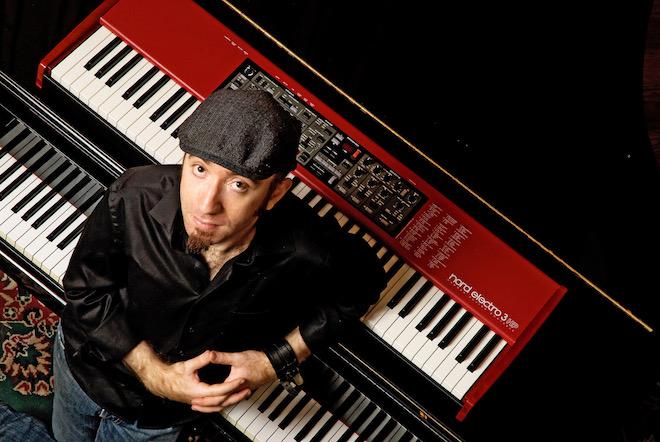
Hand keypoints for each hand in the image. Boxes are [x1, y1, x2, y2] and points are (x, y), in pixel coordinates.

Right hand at [124, 342, 251, 412]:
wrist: (160, 381)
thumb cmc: (172, 374)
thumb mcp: (188, 365)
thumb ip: (202, 359)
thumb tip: (211, 353)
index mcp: (198, 391)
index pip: (219, 390)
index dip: (231, 385)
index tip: (241, 380)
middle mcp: (198, 399)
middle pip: (221, 401)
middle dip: (235, 395)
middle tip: (247, 389)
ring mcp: (197, 401)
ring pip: (217, 406)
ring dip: (230, 401)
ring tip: (242, 395)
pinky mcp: (196, 401)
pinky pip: (212, 406)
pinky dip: (221, 404)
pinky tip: (227, 400)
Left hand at [190, 350, 276, 411]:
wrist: (271, 365)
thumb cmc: (257, 362)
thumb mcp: (238, 357)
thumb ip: (223, 357)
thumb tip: (210, 354)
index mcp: (234, 385)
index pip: (217, 396)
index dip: (205, 398)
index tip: (195, 399)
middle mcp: (238, 392)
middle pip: (220, 403)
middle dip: (206, 405)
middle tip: (194, 404)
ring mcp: (241, 392)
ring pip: (225, 403)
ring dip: (213, 404)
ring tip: (203, 404)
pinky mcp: (243, 390)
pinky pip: (230, 399)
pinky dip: (222, 400)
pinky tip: (219, 398)